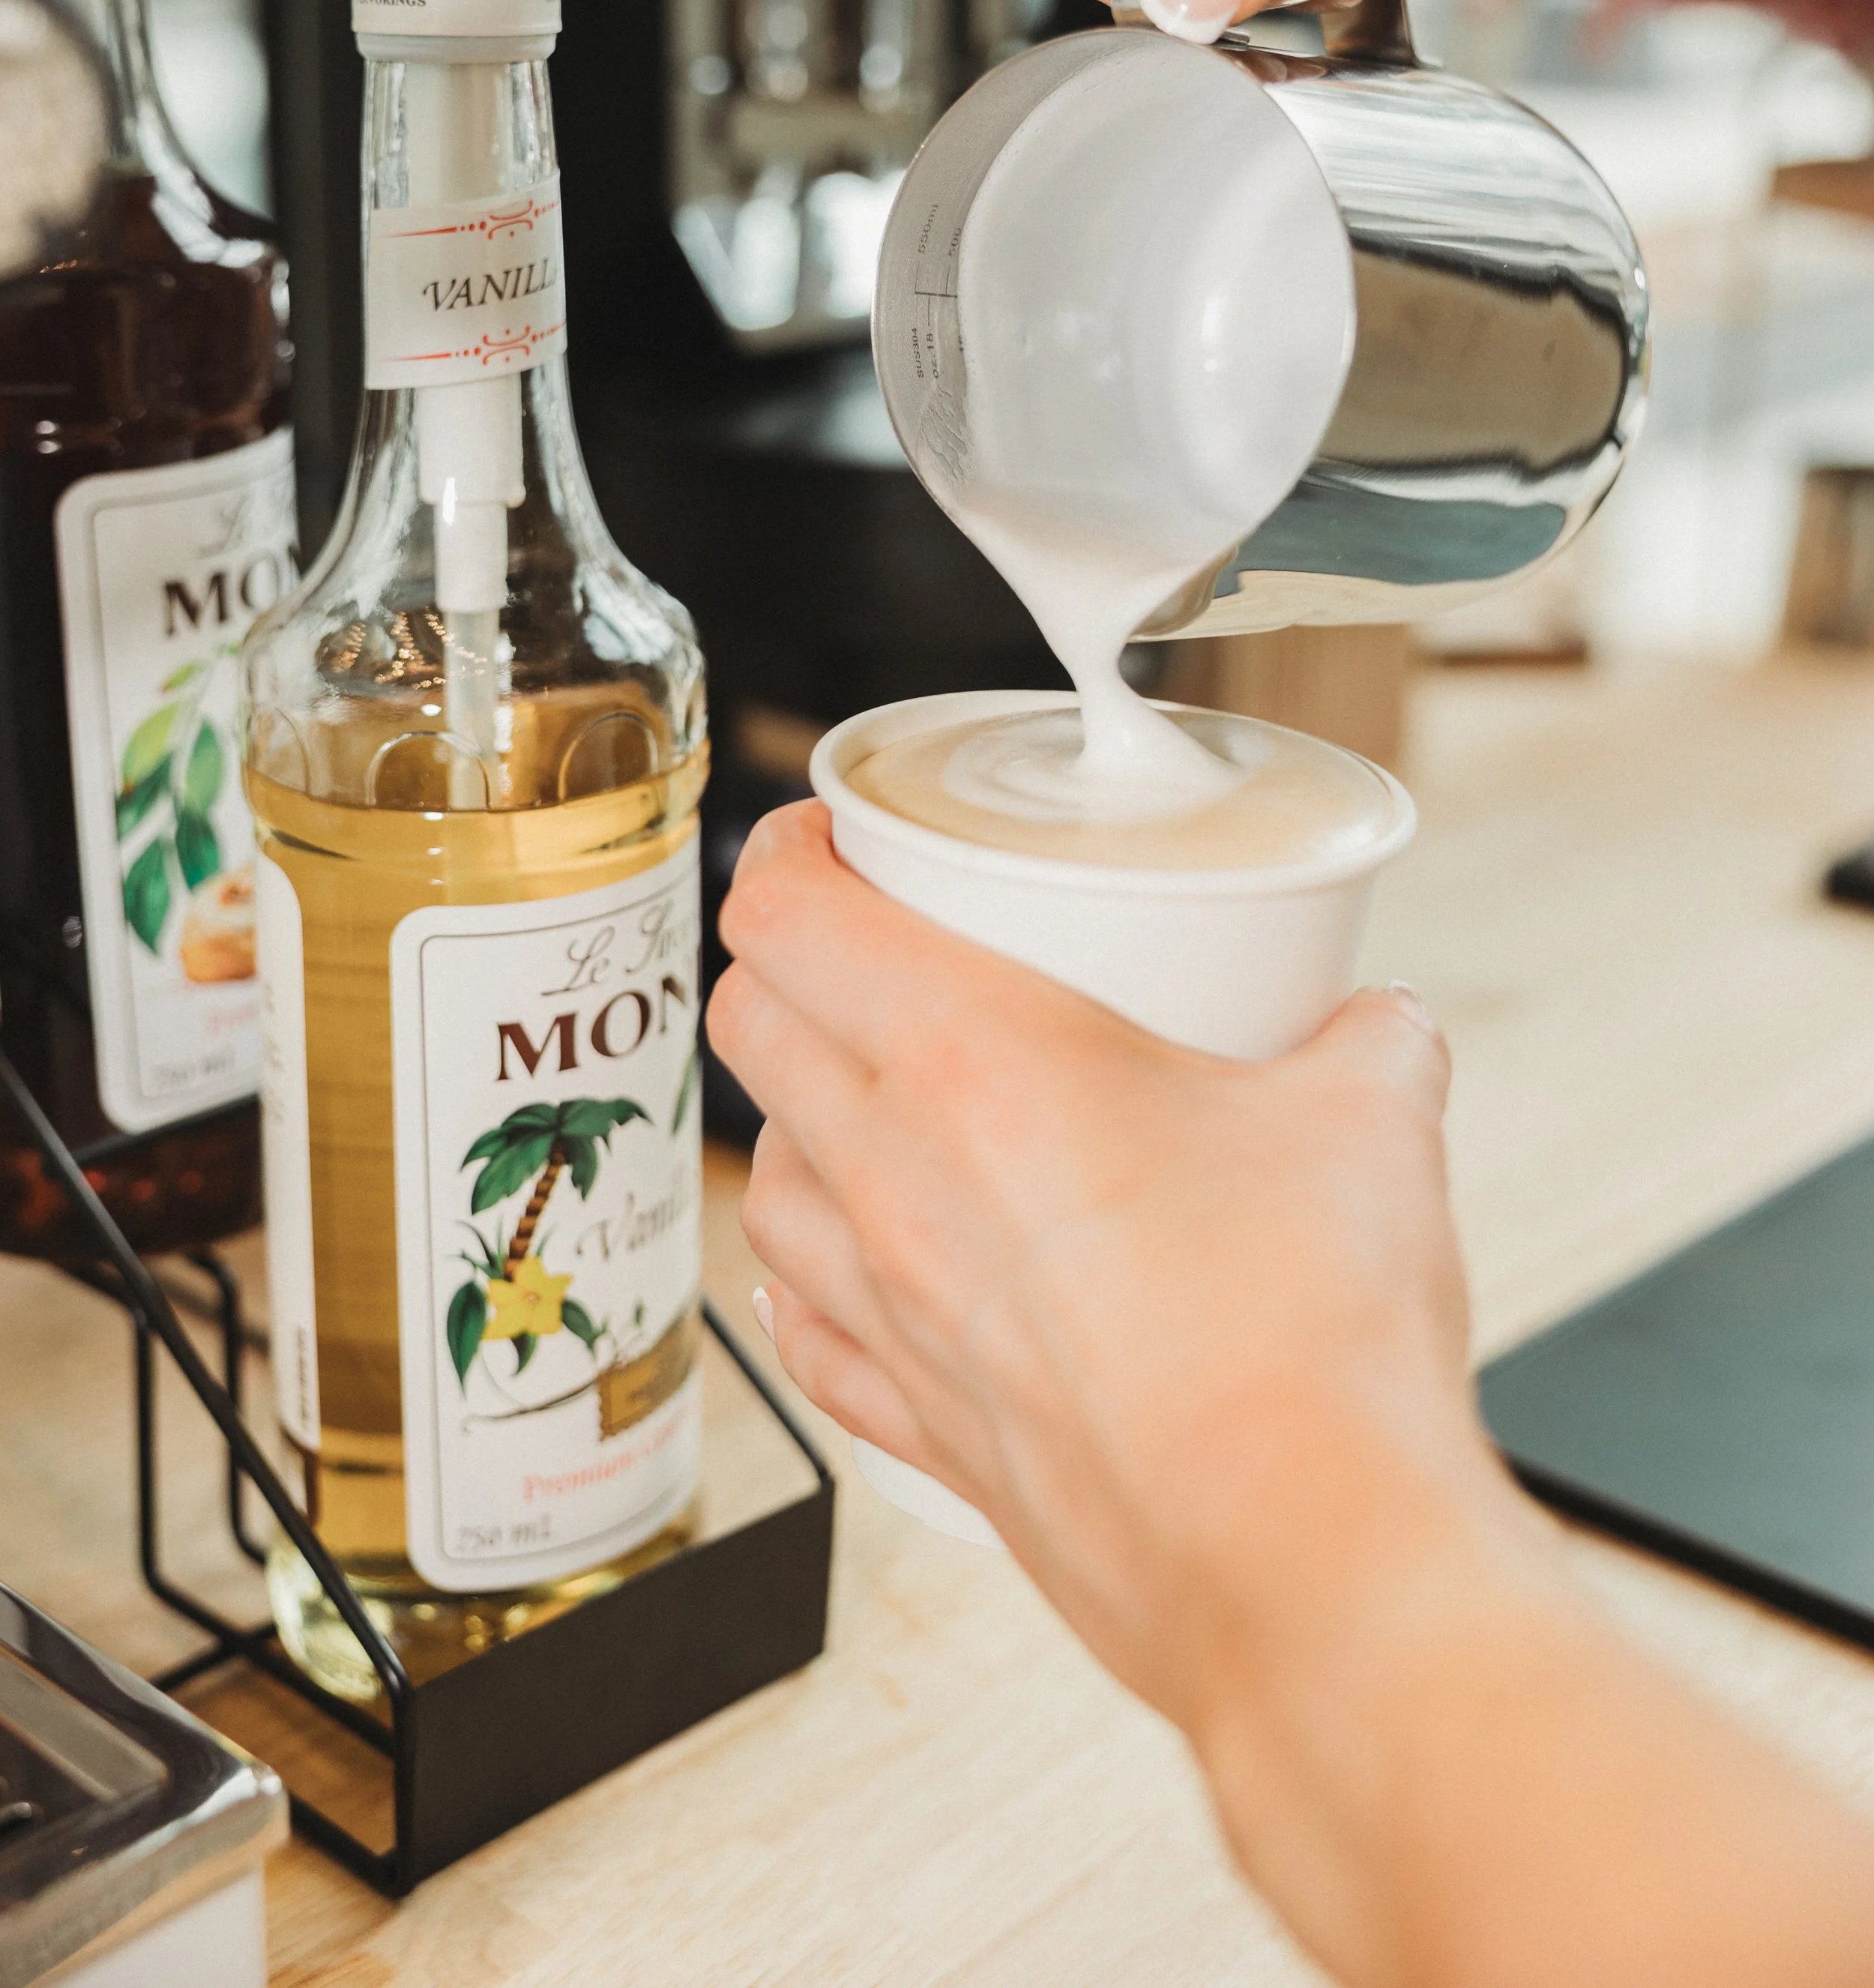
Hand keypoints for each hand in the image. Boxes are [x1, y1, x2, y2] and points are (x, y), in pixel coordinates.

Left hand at [712, 799, 1483, 1731]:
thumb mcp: (1369, 1119)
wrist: (1303, 1557)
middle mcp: (896, 1178)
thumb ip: (1369, 1043)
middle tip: (859, 943)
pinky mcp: (920, 1426)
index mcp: (974, 1061)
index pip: (789, 915)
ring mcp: (891, 1312)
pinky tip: (858, 1270)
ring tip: (870, 1103)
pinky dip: (814, 1279)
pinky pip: (809, 1331)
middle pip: (753, 1028)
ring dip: (797, 1120)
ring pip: (766, 1178)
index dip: (786, 849)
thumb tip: (1381, 1027)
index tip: (826, 832)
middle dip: (783, 962)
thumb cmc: (1309, 1336)